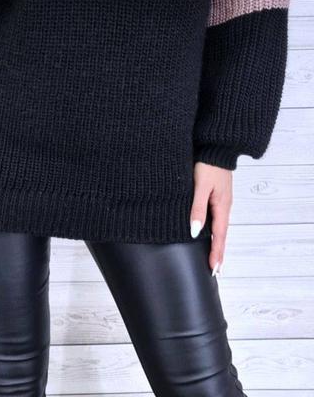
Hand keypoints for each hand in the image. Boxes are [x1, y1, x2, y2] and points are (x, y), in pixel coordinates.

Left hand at [190, 161, 232, 275]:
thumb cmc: (207, 165)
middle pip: (220, 235)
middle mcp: (224, 207)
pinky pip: (215, 217)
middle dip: (218, 253)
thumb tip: (194, 231)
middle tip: (215, 272)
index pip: (219, 236)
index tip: (215, 270)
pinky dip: (212, 230)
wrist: (215, 147)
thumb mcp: (201, 187)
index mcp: (222, 207)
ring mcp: (221, 202)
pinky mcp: (216, 196)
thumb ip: (197, 208)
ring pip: (218, 227)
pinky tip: (206, 233)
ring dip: (215, 243)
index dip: (216, 253)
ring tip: (212, 258)